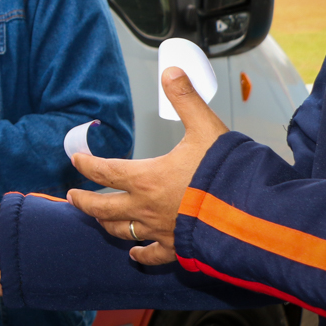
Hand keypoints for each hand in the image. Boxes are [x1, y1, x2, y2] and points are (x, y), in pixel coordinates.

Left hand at [67, 68, 228, 265]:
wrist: (252, 214)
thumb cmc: (227, 171)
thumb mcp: (205, 127)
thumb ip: (185, 99)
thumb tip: (171, 70)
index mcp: (146, 178)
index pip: (105, 171)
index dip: (86, 164)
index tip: (75, 159)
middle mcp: (146, 207)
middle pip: (102, 207)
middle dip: (84, 201)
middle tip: (72, 196)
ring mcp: (159, 230)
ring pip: (121, 231)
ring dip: (106, 224)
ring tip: (98, 219)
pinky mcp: (177, 247)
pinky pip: (151, 255)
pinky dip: (140, 255)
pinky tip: (134, 254)